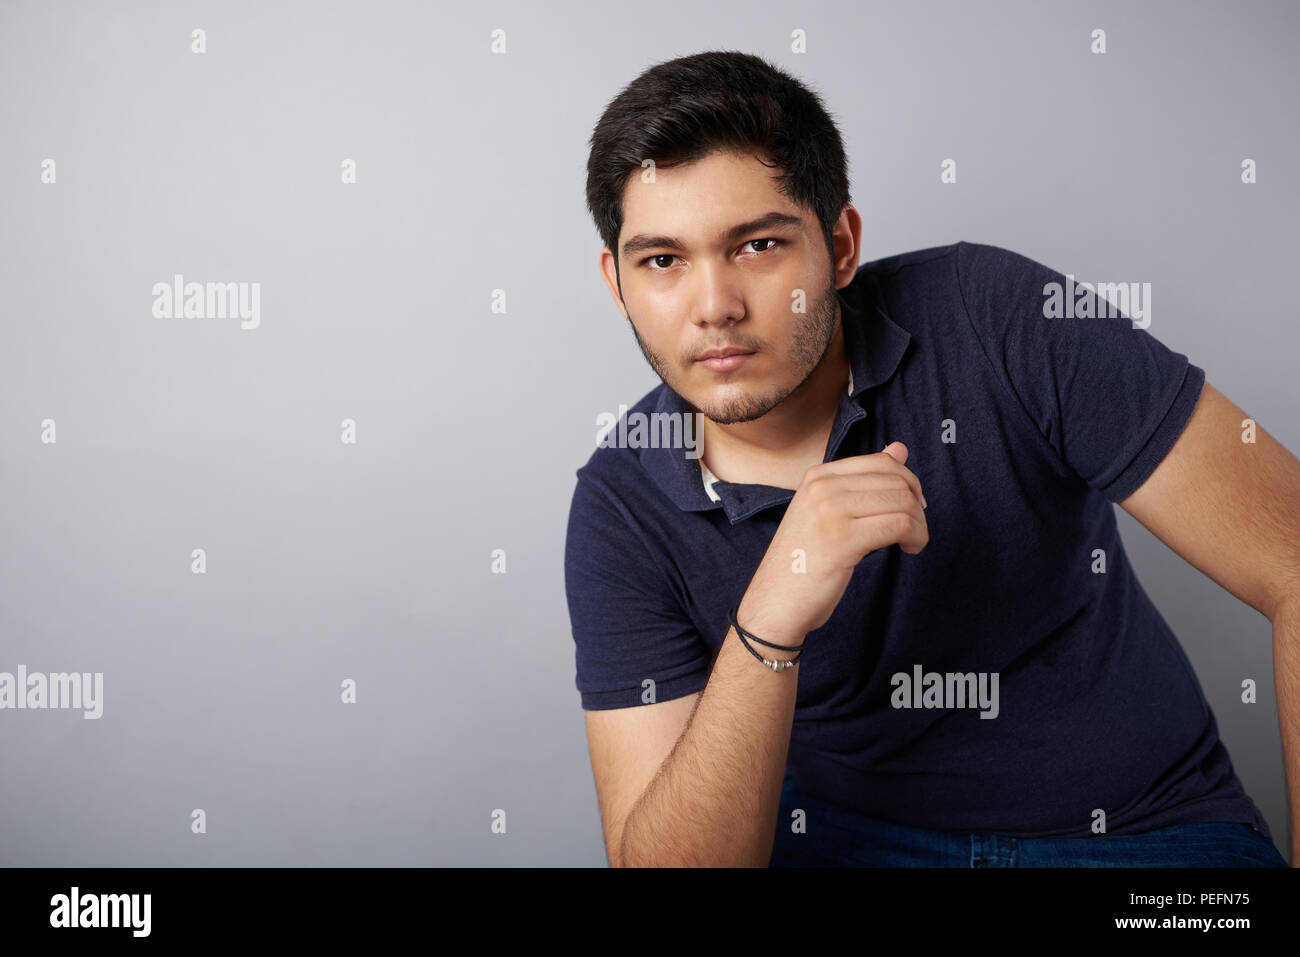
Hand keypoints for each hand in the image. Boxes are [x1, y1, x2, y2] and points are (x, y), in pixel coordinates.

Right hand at [740, 441, 928, 638]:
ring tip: (912, 542)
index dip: (908, 482)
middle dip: (917, 507)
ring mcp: (830, 510)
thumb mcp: (829, 513)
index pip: (881, 462)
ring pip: (901, 502)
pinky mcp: (843, 538)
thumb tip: (900, 448)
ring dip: (919, 525)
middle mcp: (822, 487)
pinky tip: (909, 549)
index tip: (914, 506)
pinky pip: (899, 525)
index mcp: (817, 476)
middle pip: (895, 482)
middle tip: (915, 530)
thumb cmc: (804, 561)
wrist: (775, 602)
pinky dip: (915, 537)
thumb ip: (863, 481)